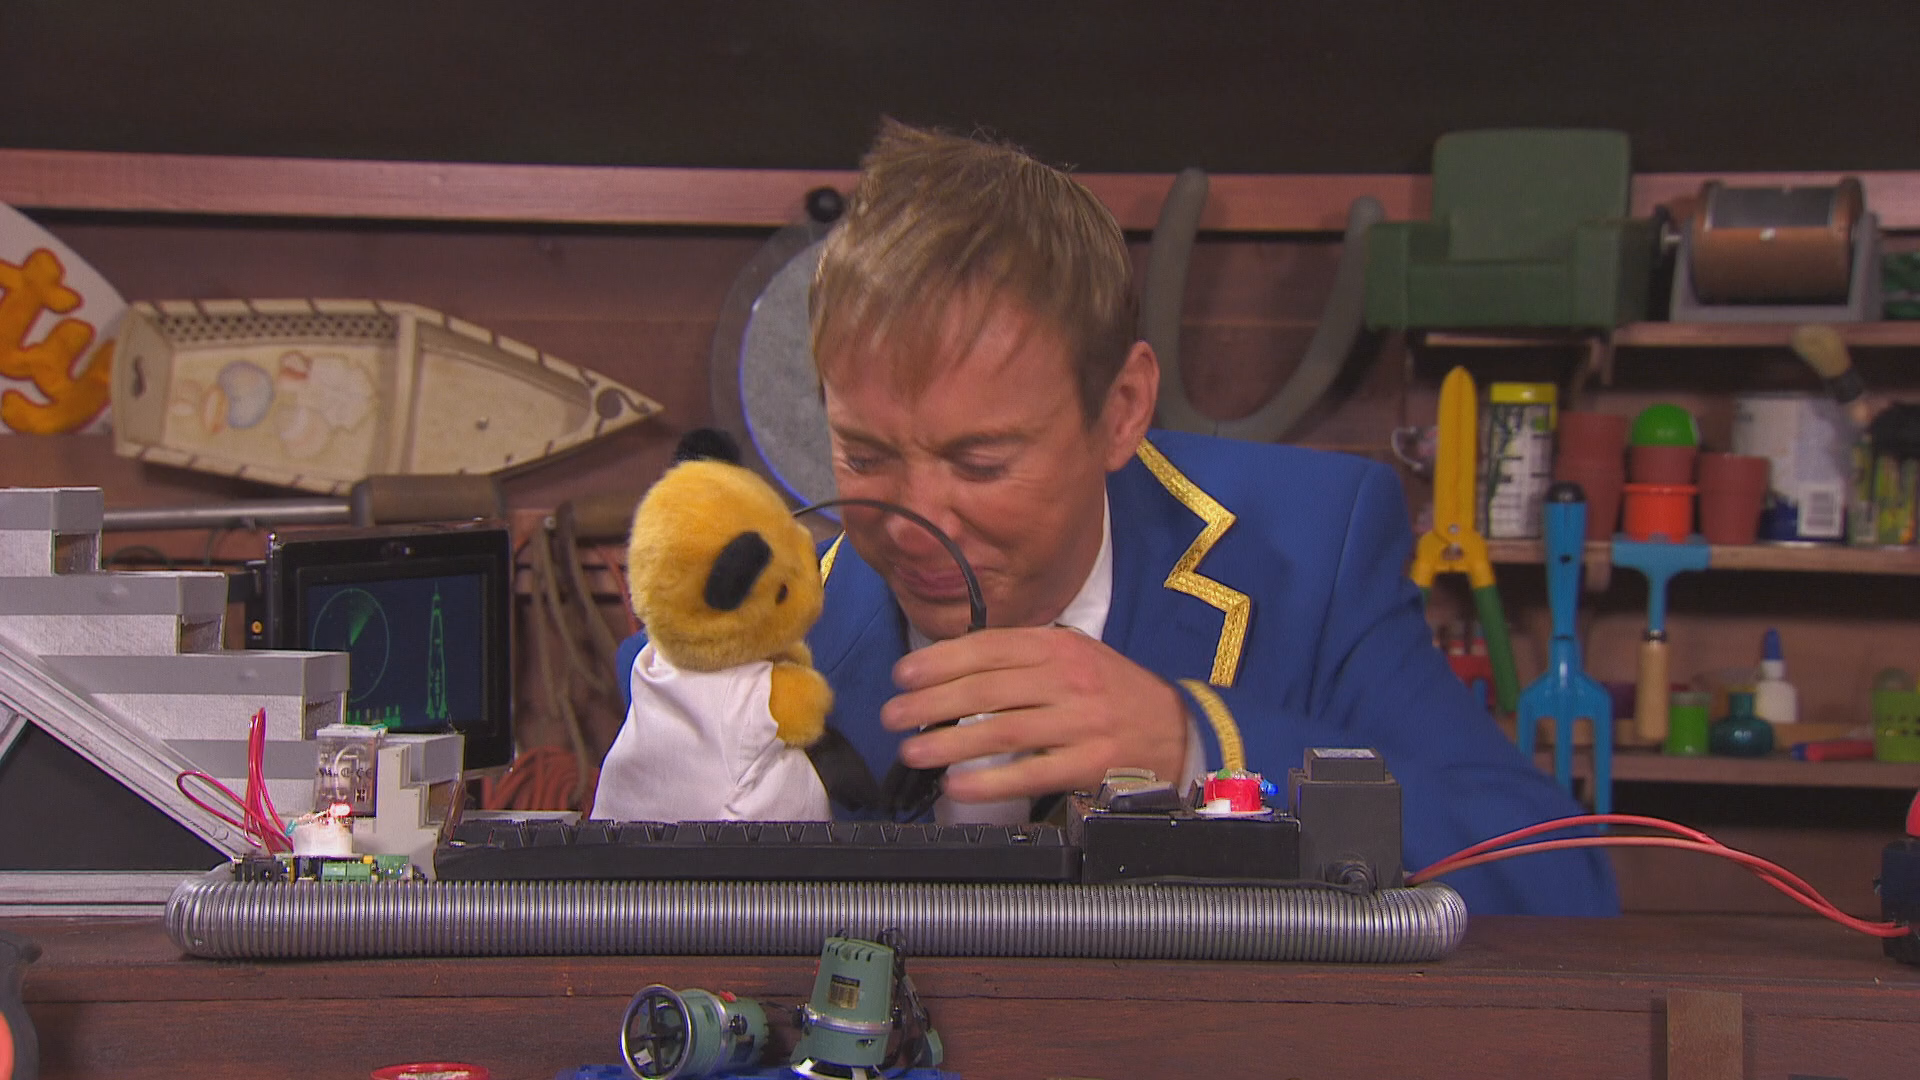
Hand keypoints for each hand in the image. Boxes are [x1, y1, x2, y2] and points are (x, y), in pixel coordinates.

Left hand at [880, 627, 1189, 802]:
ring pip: (1002, 729)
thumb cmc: (1112, 692)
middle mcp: (1068, 680)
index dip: (940, 660)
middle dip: (931, 701)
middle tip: (892, 715)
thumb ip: (1023, 657)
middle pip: (986, 688)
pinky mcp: (1089, 764)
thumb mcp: (1075, 656)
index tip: (902, 674)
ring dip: (949, 742)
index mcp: (1059, 647)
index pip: (988, 647)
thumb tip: (955, 666)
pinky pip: (1031, 772)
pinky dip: (990, 780)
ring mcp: (1080, 723)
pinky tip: (957, 784)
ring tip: (912, 750)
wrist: (1176, 728)